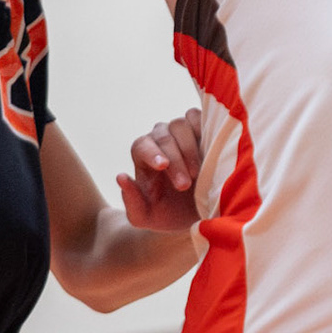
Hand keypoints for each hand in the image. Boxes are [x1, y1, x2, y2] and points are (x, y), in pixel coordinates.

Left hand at [117, 109, 204, 231]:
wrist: (198, 213)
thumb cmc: (168, 213)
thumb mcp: (146, 216)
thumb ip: (132, 201)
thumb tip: (120, 177)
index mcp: (143, 155)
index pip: (141, 146)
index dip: (151, 154)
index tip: (163, 167)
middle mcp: (160, 137)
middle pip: (163, 137)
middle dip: (175, 161)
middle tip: (184, 186)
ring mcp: (181, 130)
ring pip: (181, 123)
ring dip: (189, 148)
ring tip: (198, 174)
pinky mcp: (202, 127)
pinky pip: (199, 116)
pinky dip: (204, 127)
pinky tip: (211, 148)